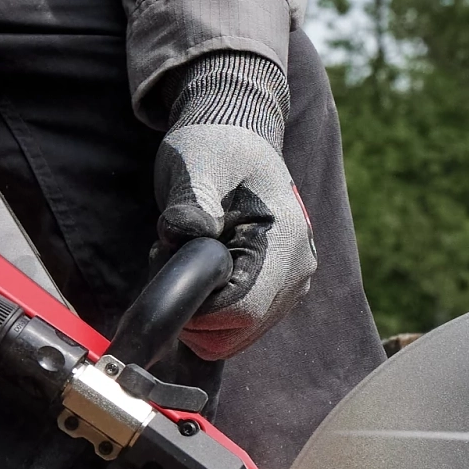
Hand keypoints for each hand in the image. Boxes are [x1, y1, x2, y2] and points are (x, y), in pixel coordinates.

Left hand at [151, 54, 313, 358]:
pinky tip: (204, 269)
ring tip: (188, 257)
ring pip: (237, 334)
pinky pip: (239, 324)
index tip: (170, 270)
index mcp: (285, 238)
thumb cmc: (214, 146)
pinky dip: (212, 309)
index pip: (244, 310)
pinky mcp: (277, 288)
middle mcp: (298, 268)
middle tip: (172, 259)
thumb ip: (191, 201)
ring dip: (202, 311)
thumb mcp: (197, 163)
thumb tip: (184, 233)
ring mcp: (291, 282)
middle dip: (196, 310)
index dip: (199, 309)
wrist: (235, 135)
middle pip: (241, 330)